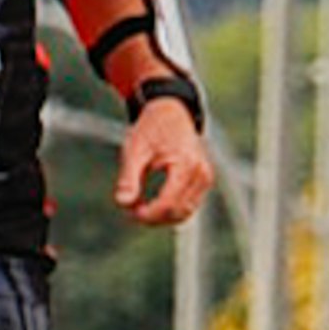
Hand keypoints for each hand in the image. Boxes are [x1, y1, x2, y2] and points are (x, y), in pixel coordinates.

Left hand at [115, 94, 213, 227]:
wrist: (171, 111)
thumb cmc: (151, 128)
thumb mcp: (134, 150)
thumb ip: (129, 177)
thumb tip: (123, 203)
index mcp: (186, 164)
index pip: (168, 203)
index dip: (148, 214)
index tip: (130, 212)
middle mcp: (201, 173)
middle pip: (178, 212)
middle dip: (154, 217)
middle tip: (131, 210)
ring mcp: (205, 177)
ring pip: (185, 213)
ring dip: (162, 216)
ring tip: (139, 206)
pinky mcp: (204, 181)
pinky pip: (188, 205)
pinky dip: (170, 210)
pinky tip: (151, 203)